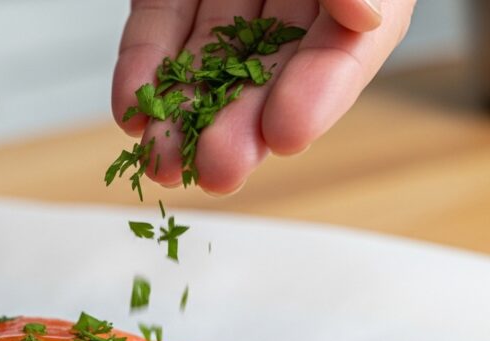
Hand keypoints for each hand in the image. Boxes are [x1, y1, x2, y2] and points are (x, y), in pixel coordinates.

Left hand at [112, 0, 414, 194]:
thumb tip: (363, 16)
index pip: (345, 50)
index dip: (317, 95)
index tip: (288, 133)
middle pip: (267, 70)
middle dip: (239, 125)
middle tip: (216, 170)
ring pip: (206, 60)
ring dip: (181, 116)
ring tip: (161, 161)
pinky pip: (157, 26)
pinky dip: (141, 69)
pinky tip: (130, 110)